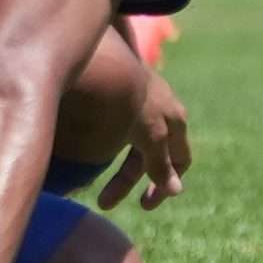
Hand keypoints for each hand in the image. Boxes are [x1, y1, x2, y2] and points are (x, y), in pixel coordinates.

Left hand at [100, 64, 188, 210]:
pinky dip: (102, 142)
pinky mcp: (118, 91)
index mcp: (175, 121)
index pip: (180, 160)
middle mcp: (161, 109)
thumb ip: (161, 163)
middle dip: (126, 181)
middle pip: (149, 155)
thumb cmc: (132, 97)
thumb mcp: (150, 135)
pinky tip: (82, 148)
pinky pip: (113, 125)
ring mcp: (140, 98)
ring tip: (86, 179)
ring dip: (111, 162)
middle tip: (104, 202)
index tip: (144, 205)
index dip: (165, 184)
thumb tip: (176, 191)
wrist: (106, 57)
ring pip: (129, 142)